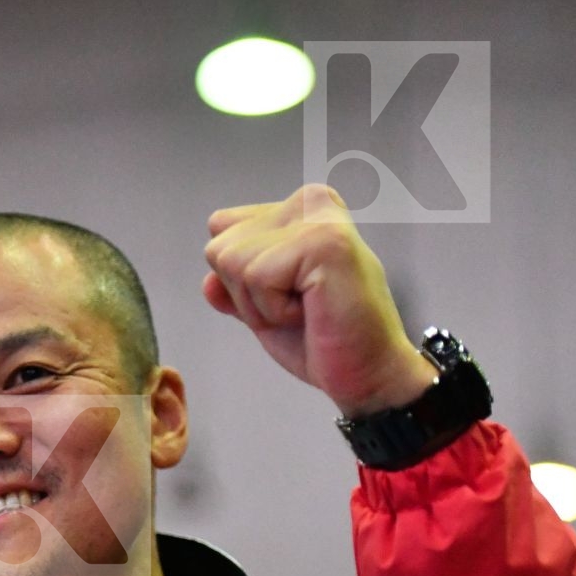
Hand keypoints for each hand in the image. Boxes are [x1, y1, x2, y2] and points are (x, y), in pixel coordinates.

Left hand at [202, 184, 434, 417]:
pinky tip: (314, 310)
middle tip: (299, 308)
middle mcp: (310, 201)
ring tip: (307, 309)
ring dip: (261, 305)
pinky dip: (274, 310)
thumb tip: (209, 282)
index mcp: (297, 208)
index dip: (240, 281)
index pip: (220, 229)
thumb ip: (233, 287)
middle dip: (246, 294)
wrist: (367, 375)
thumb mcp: (262, 308)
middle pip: (219, 246)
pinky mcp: (323, 240)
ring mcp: (318, 217)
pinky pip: (255, 277)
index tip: (289, 295)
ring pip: (230, 261)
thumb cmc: (322, 340)